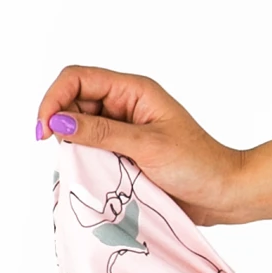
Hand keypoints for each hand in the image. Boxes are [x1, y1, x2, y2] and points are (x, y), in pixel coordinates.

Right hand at [33, 66, 255, 224]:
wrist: (225, 194)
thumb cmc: (197, 165)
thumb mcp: (147, 146)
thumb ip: (101, 133)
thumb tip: (56, 121)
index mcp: (133, 90)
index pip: (78, 78)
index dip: (54, 99)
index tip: (46, 132)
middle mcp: (125, 104)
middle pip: (73, 101)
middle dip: (61, 124)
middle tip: (66, 154)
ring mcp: (123, 129)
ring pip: (79, 128)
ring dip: (74, 146)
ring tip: (85, 168)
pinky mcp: (124, 152)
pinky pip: (91, 150)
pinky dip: (85, 161)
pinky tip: (91, 175)